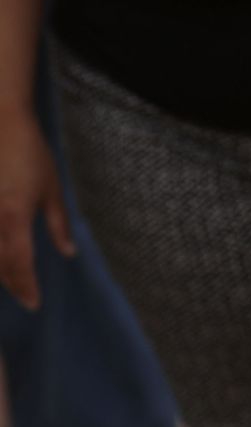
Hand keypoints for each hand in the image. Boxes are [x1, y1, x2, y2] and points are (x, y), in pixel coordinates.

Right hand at [0, 110, 74, 308]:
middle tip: (25, 293)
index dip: (25, 287)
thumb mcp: (52, 189)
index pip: (19, 263)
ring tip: (12, 276)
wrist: (2, 122)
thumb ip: (58, 224)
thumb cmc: (30, 154)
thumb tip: (69, 252)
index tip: (34, 303)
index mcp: (14, 215)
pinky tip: (1, 256)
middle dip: (11, 282)